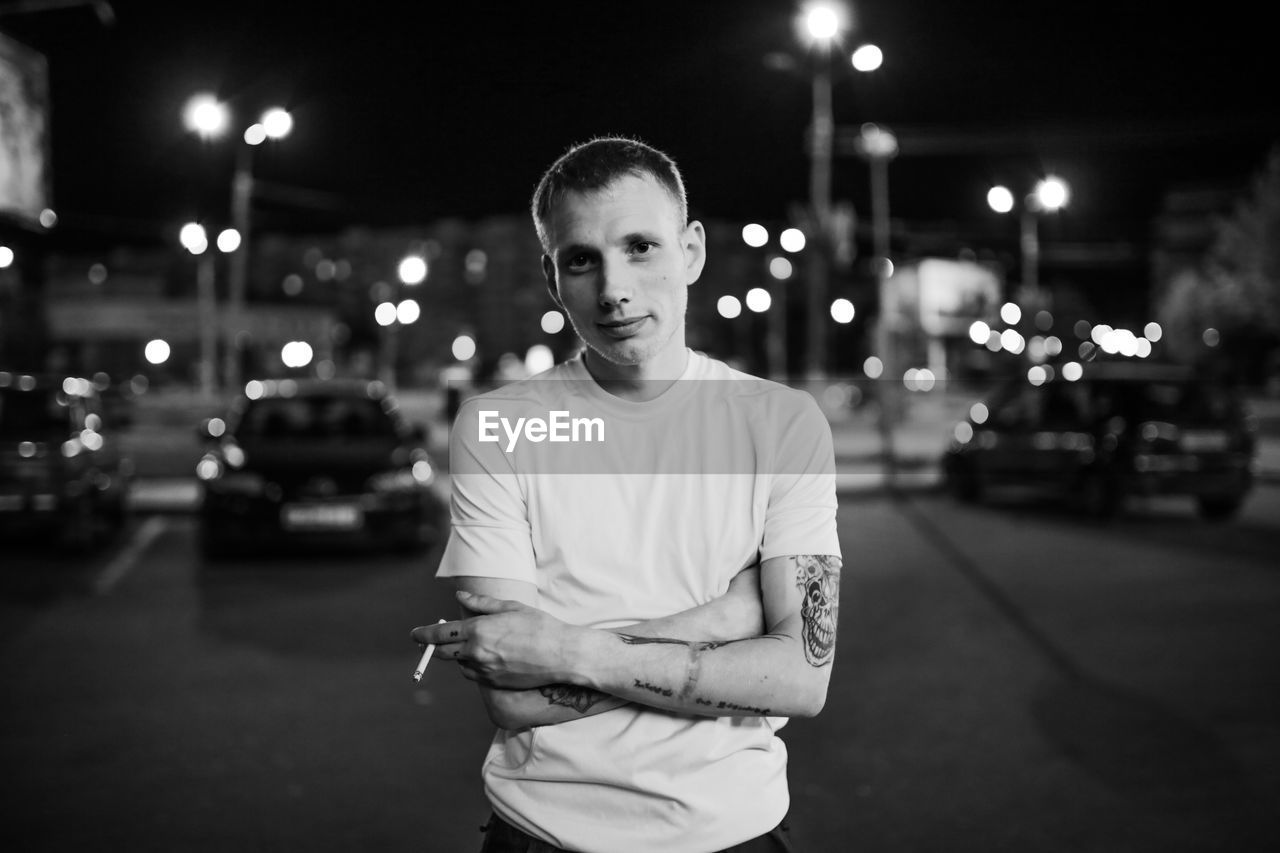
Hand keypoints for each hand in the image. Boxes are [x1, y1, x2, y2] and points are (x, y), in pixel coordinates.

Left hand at [410, 591, 579, 688]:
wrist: (562, 655)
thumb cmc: (540, 626)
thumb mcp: (511, 608)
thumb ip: (482, 604)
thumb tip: (460, 597)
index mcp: (479, 630)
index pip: (439, 634)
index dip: (423, 634)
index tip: (414, 635)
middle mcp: (477, 652)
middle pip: (442, 653)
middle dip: (434, 646)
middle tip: (431, 641)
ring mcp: (485, 670)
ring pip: (459, 664)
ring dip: (458, 655)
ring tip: (473, 644)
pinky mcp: (494, 683)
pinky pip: (474, 675)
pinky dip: (473, 666)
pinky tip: (486, 657)